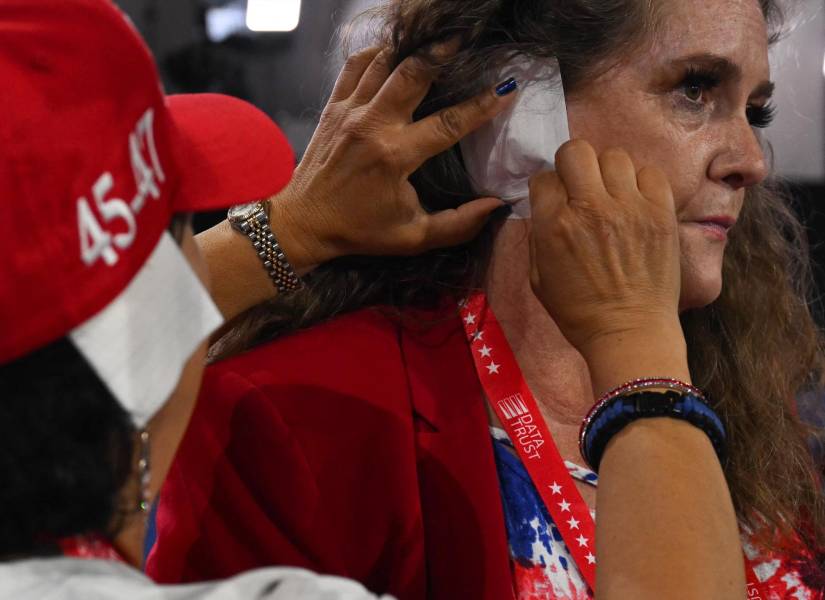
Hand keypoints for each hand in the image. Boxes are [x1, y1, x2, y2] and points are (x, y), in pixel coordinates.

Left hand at [269, 47, 516, 269]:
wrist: (303, 222)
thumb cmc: (360, 231)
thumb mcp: (413, 238)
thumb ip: (459, 225)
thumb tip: (496, 205)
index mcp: (395, 157)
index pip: (449, 123)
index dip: (482, 106)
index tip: (507, 90)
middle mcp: (372, 126)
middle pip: (413, 73)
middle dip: (442, 51)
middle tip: (465, 37)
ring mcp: (349, 111)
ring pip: (384, 62)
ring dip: (412, 48)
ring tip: (436, 40)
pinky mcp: (333, 107)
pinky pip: (356, 65)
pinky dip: (377, 53)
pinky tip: (396, 52)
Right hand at [528, 140, 683, 364]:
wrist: (630, 332)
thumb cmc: (579, 312)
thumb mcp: (538, 278)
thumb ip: (539, 236)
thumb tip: (546, 206)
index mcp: (555, 226)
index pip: (544, 177)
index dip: (548, 189)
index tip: (556, 202)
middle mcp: (590, 208)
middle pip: (576, 151)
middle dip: (573, 166)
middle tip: (581, 188)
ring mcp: (630, 207)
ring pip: (614, 156)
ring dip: (608, 173)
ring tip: (612, 195)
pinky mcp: (661, 212)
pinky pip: (650, 172)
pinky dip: (640, 183)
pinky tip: (636, 203)